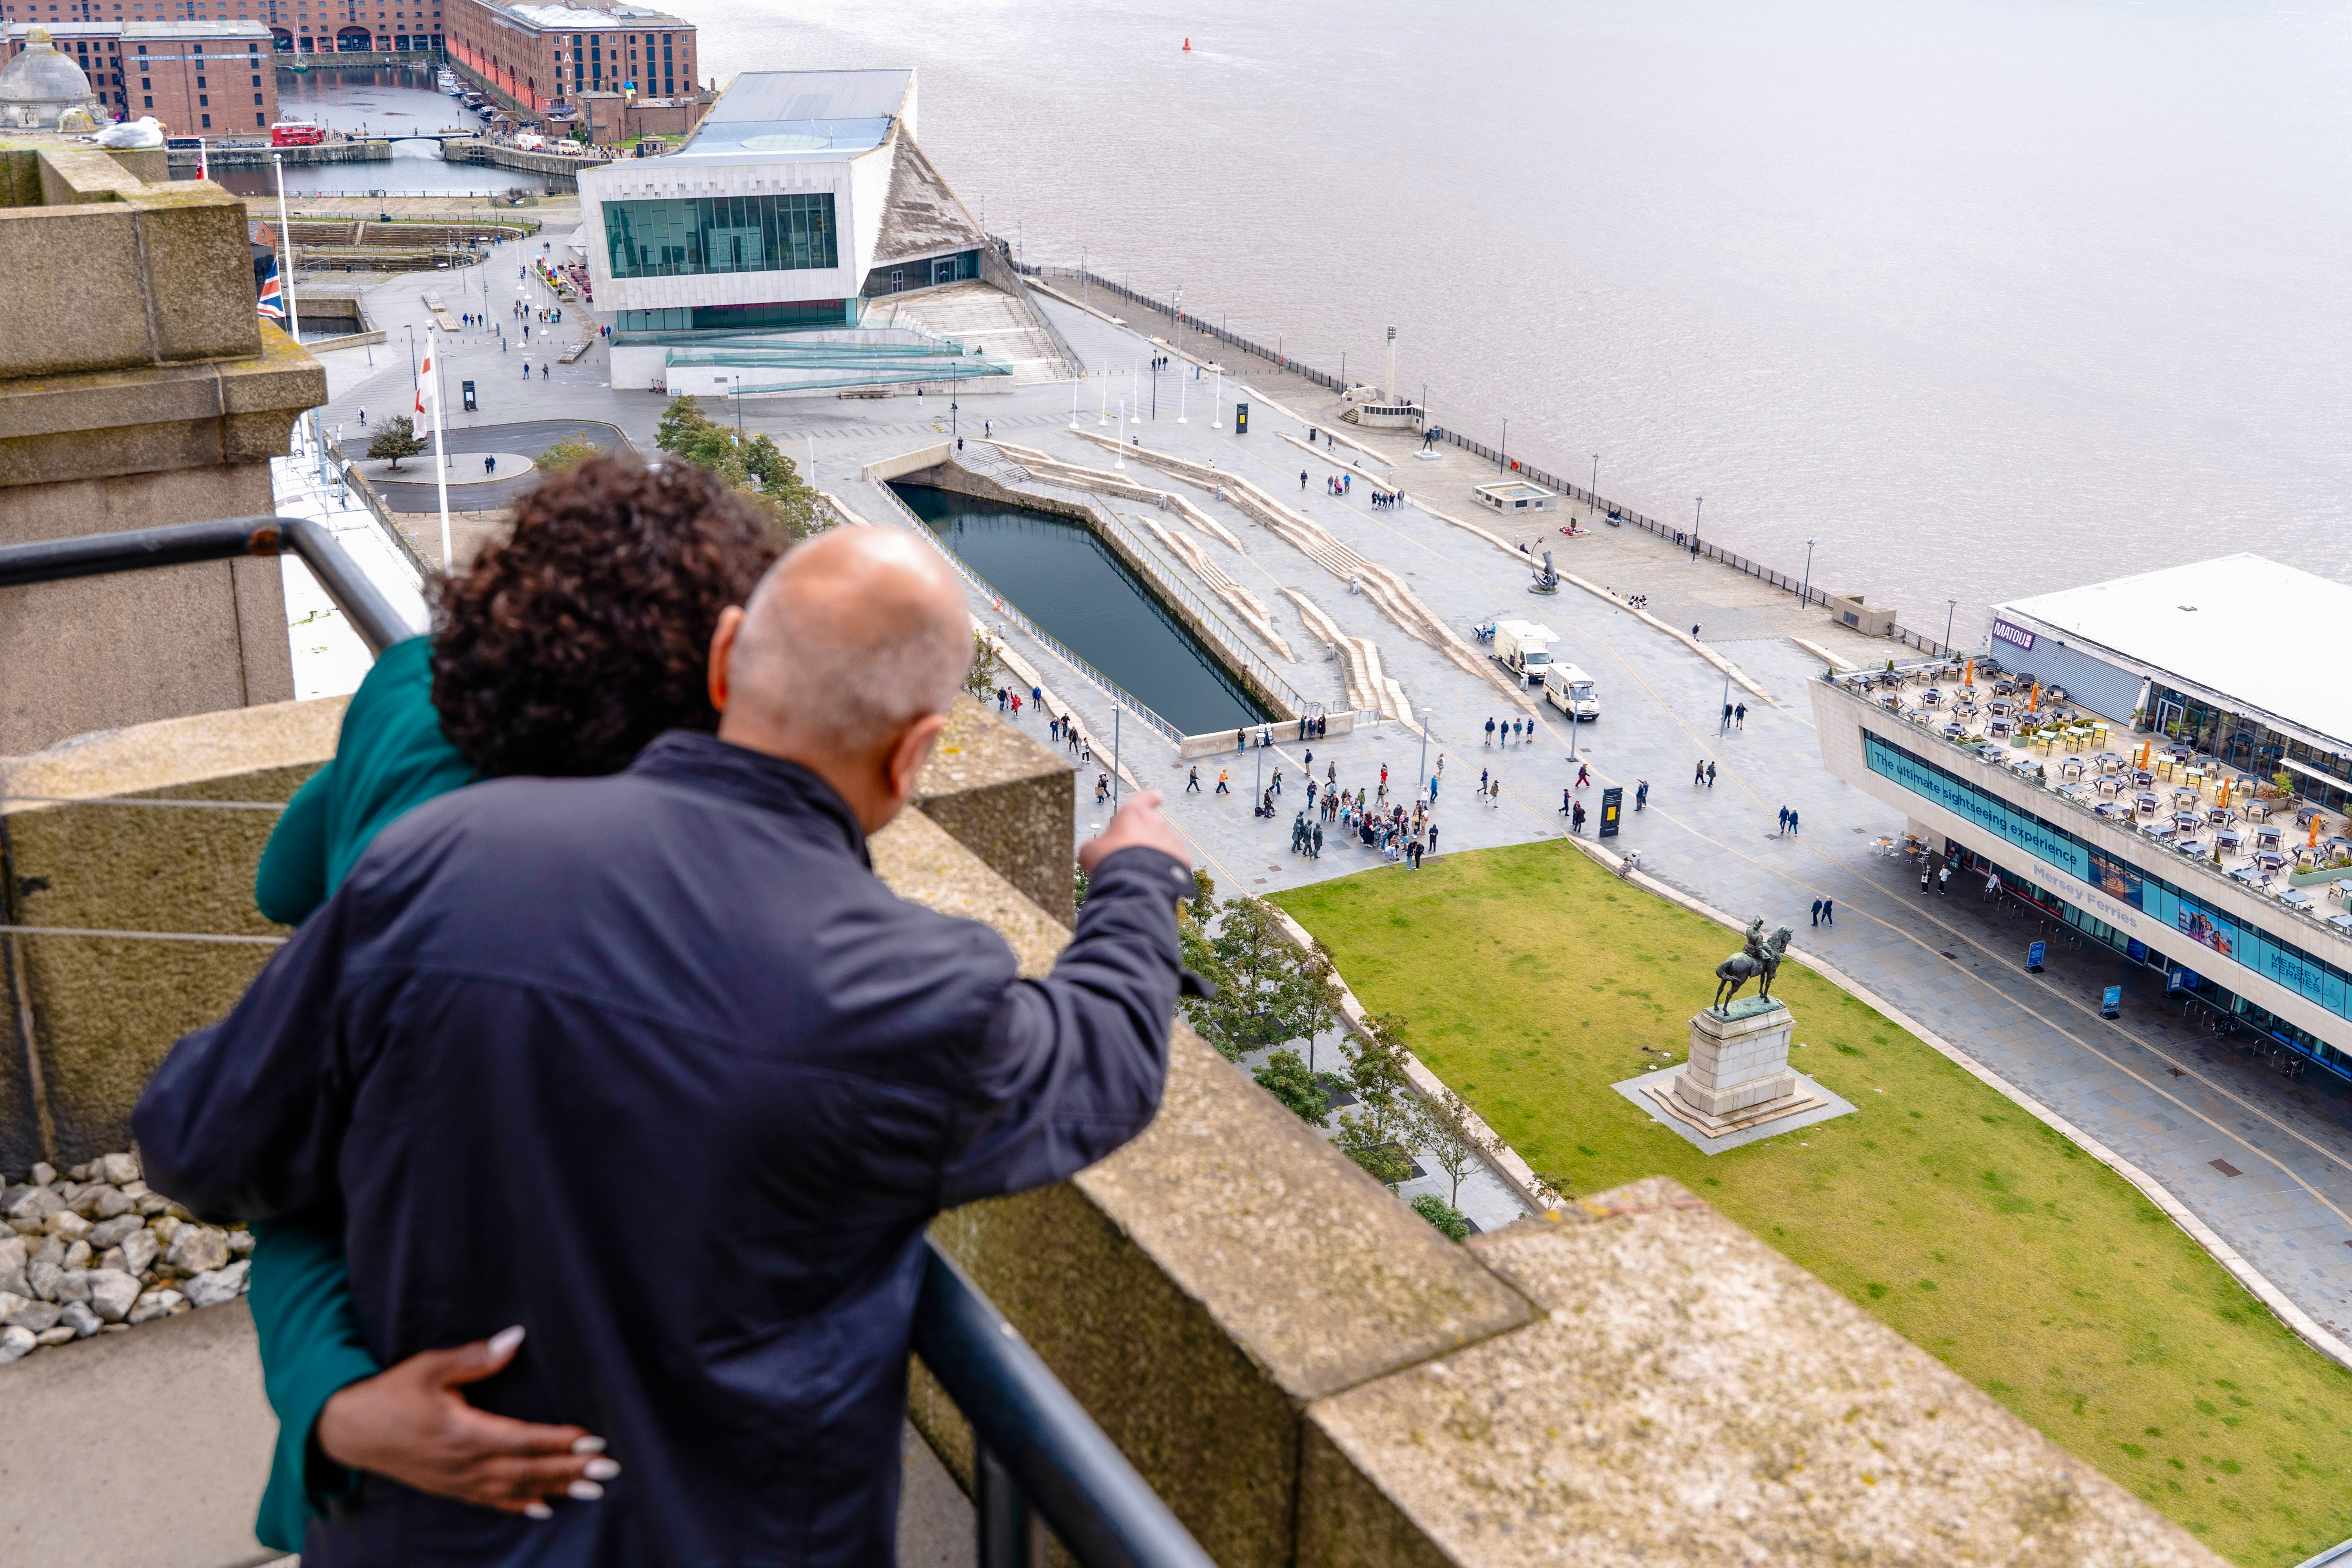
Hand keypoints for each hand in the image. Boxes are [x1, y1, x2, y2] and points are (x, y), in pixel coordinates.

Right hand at [315, 1326, 617, 1517]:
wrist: (348, 1430)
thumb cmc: (390, 1393)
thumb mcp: (429, 1367)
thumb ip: (475, 1357)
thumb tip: (515, 1337)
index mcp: (462, 1433)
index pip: (522, 1440)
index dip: (559, 1443)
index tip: (593, 1441)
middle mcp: (464, 1464)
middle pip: (527, 1470)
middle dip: (571, 1471)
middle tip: (610, 1471)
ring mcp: (456, 1481)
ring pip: (515, 1490)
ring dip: (555, 1489)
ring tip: (592, 1492)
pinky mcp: (449, 1487)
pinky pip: (490, 1502)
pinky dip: (520, 1506)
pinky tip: (543, 1509)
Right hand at [1079, 790, 1189, 874]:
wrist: (1134, 884)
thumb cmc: (1110, 861)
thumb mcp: (1090, 850)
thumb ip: (1097, 844)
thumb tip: (1095, 849)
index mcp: (1134, 813)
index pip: (1145, 797)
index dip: (1149, 798)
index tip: (1156, 797)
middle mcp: (1156, 822)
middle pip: (1151, 826)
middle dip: (1143, 838)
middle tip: (1130, 856)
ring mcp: (1171, 839)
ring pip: (1164, 843)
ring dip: (1155, 852)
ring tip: (1141, 871)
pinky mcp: (1183, 856)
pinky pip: (1175, 858)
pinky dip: (1167, 866)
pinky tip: (1155, 877)